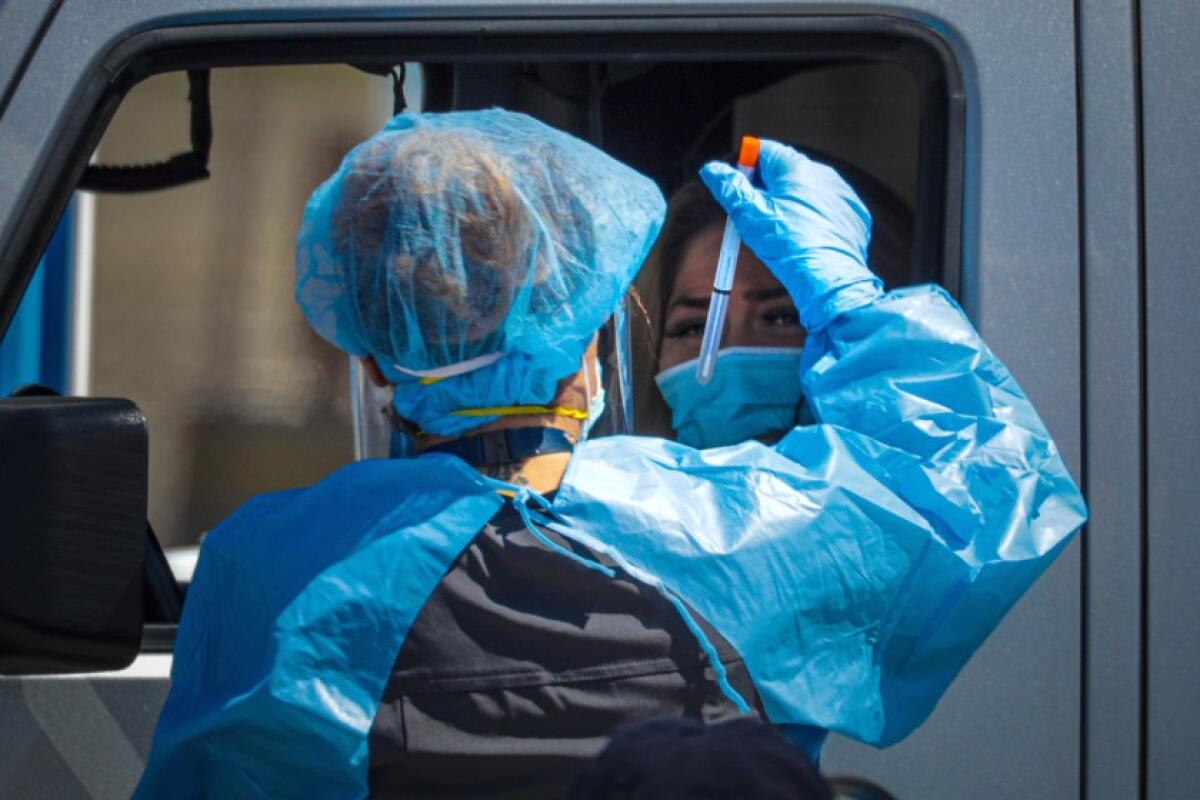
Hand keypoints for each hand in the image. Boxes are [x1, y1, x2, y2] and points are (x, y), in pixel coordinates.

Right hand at [700, 141, 881, 331]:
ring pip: (806, 191)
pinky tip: (804, 240)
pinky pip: (826, 209)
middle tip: (755, 215)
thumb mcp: (749, 215)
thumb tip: (712, 170)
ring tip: (781, 233)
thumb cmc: (790, 246)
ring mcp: (841, 194)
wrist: (829, 279)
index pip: (764, 150)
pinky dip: (812, 219)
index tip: (737, 186)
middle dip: (766, 189)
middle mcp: (823, 173)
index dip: (745, 166)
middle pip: (785, 172)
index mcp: (796, 167)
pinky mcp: (852, 215)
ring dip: (790, 204)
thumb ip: (730, 188)